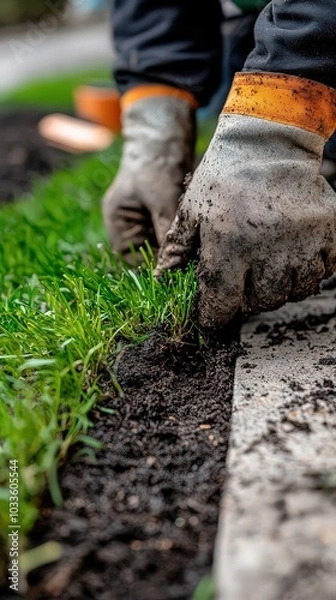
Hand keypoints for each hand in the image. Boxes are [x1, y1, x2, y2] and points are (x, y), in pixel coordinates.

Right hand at [102, 94, 194, 260]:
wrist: (165, 137)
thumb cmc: (156, 165)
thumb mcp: (162, 201)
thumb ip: (166, 233)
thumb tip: (173, 264)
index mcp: (118, 222)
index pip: (132, 258)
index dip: (151, 267)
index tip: (174, 270)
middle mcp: (129, 224)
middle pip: (147, 253)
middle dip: (166, 257)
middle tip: (189, 261)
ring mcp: (145, 220)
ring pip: (161, 245)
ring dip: (175, 246)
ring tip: (192, 247)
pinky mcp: (161, 214)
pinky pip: (170, 234)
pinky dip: (180, 236)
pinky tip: (194, 236)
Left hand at [156, 114, 335, 327]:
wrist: (267, 141)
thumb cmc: (223, 177)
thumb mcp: (191, 209)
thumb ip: (178, 248)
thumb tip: (163, 278)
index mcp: (228, 243)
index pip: (222, 301)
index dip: (214, 318)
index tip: (212, 320)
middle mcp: (267, 246)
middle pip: (262, 301)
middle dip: (248, 301)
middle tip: (242, 288)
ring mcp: (302, 239)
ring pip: (295, 290)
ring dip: (280, 289)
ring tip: (268, 272)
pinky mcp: (328, 230)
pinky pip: (324, 270)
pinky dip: (309, 272)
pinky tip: (294, 259)